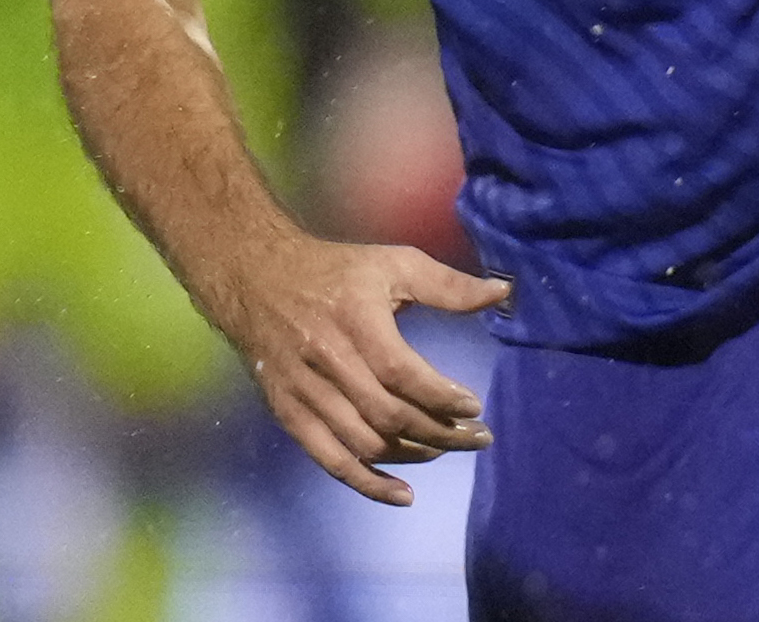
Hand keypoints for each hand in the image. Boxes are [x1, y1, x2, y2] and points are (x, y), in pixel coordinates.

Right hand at [215, 229, 515, 501]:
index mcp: (356, 320)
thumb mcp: (393, 263)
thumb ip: (448, 285)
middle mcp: (328, 361)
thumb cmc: (335, 271)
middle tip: (477, 437)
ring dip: (412, 455)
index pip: (401, 372)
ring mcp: (305, 394)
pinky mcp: (291, 415)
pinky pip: (331, 461)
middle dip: (440, 432)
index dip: (441, 396)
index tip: (475, 406)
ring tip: (446, 449)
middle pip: (388, 414)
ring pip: (364, 442)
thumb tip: (502, 294)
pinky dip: (368, 484)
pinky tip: (403, 495)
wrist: (255, 281)